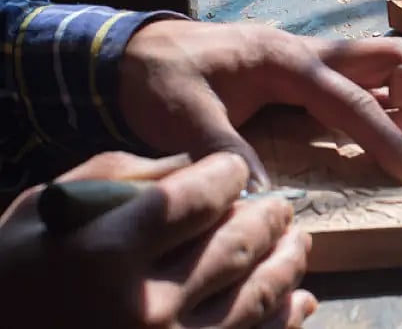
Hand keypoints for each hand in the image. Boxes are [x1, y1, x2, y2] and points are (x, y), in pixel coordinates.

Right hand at [0, 151, 315, 328]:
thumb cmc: (13, 281)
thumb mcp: (46, 214)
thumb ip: (124, 179)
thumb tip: (197, 163)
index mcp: (107, 253)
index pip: (200, 198)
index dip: (229, 177)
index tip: (235, 172)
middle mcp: (146, 306)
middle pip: (238, 244)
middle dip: (268, 217)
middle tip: (279, 207)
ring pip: (258, 296)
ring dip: (287, 263)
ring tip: (297, 243)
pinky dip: (285, 318)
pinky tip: (299, 299)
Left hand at [119, 21, 401, 190]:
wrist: (131, 51)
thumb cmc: (158, 79)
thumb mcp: (182, 115)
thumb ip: (223, 148)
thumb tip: (262, 193)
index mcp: (289, 61)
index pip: (357, 101)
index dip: (388, 139)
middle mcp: (311, 53)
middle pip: (395, 58)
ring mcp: (311, 58)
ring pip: (387, 62)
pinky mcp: (305, 71)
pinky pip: (364, 78)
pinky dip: (389, 99)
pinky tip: (389, 129)